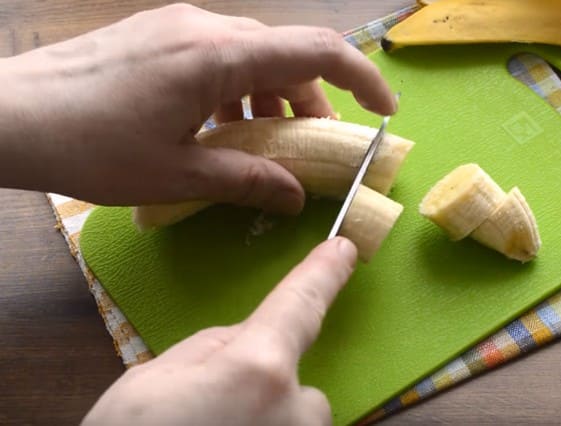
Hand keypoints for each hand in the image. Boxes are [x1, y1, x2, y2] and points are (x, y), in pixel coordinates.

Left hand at [0, 3, 395, 212]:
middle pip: (287, 54)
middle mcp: (206, 28)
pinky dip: (239, 91)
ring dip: (273, 98)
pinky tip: (220, 128)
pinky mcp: (160, 34)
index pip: (316, 50)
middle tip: (314, 149)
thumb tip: (295, 196)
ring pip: (253, 55)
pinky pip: (220, 56)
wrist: (7, 115)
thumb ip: (248, 180)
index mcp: (218, 57)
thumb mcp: (178, 173)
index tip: (385, 109)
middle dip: (313, 102)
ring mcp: (180, 26)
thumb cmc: (90, 145)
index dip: (363, 77)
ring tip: (265, 144)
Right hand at [82, 237, 356, 424]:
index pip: (300, 305)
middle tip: (204, 412)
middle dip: (262, 387)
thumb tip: (242, 341)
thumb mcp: (148, 383)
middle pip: (295, 382)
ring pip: (292, 421)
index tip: (345, 250)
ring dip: (264, 423)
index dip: (323, 273)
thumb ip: (209, 349)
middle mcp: (297, 411)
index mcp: (258, 370)